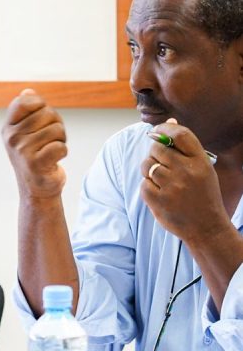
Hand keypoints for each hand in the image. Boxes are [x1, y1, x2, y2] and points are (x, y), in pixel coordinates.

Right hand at [2, 89, 67, 198]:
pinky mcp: (35, 163)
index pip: (25, 101)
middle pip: (47, 113)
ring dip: (61, 139)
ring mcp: (22, 150)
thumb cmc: (35, 157)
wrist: (36, 189)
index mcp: (8, 127)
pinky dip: (62, 152)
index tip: (43, 120)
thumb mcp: (27, 133)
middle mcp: (12, 137)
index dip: (41, 105)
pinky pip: (60, 146)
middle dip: (56, 124)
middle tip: (50, 140)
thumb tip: (27, 91)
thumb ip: (28, 111)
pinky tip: (54, 160)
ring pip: (57, 129)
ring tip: (51, 150)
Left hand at [141, 119, 231, 242]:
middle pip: (157, 148)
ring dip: (149, 170)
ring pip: (147, 165)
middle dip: (155, 154)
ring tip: (162, 181)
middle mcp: (186, 171)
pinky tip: (160, 194)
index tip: (157, 130)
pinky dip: (148, 188)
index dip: (164, 129)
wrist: (207, 228)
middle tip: (162, 164)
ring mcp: (171, 186)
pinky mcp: (158, 200)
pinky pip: (143, 184)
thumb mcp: (202, 169)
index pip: (180, 135)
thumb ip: (185, 148)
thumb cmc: (202, 195)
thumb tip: (169, 122)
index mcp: (200, 161)